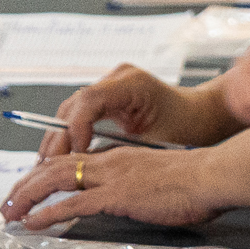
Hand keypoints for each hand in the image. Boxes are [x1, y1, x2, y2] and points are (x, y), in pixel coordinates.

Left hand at [0, 143, 230, 230]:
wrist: (211, 175)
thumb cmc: (194, 181)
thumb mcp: (158, 179)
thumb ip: (138, 184)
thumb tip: (130, 198)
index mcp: (118, 156)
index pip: (71, 160)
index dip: (44, 173)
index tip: (28, 188)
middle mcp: (109, 161)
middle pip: (54, 166)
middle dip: (25, 184)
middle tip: (6, 202)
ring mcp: (111, 176)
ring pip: (55, 180)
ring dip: (26, 196)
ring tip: (8, 212)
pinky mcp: (117, 195)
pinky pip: (72, 203)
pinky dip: (48, 212)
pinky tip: (33, 223)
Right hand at [34, 67, 244, 156]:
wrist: (205, 117)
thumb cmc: (189, 129)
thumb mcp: (155, 143)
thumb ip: (121, 152)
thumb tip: (88, 168)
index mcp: (130, 84)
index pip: (88, 101)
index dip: (74, 130)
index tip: (72, 156)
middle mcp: (117, 79)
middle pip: (73, 107)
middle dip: (57, 140)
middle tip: (44, 169)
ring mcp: (111, 86)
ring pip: (71, 112)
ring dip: (57, 140)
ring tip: (44, 168)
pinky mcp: (109, 98)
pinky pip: (80, 116)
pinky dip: (69, 137)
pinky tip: (60, 159)